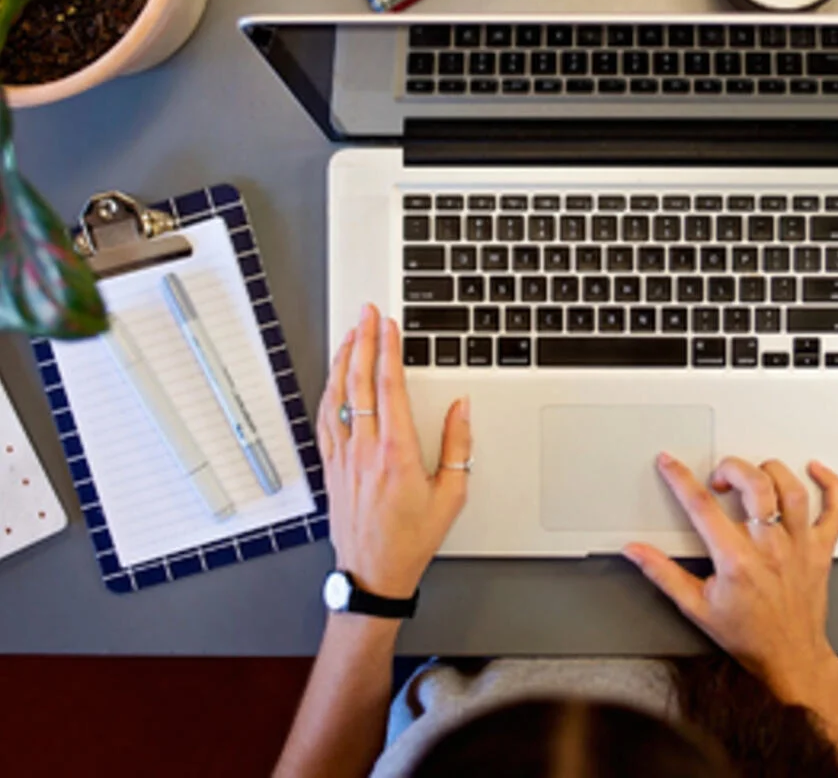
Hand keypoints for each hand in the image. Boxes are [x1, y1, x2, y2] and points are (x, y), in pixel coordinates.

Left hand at [316, 303, 470, 601]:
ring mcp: (343, 457)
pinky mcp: (331, 466)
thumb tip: (461, 407)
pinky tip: (334, 378)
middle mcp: (365, 450)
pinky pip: (326, 418)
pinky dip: (329, 390)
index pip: (390, 387)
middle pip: (359, 382)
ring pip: (337, 396)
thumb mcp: (452, 495)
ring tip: (350, 334)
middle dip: (363, 341)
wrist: (372, 574)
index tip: (390, 325)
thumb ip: (458, 445)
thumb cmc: (412, 539)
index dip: (388, 350)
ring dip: (343, 360)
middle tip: (367, 314)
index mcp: (397, 453)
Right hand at [623, 454, 837, 704]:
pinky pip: (835, 510)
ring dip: (770, 471)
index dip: (681, 479)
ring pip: (791, 489)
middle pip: (755, 485)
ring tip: (754, 476)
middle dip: (731, 468)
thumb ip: (663, 574)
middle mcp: (771, 548)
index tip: (670, 463)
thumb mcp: (696, 607)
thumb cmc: (748, 635)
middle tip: (718, 478)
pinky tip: (815, 471)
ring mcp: (799, 546)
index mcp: (736, 561)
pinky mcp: (821, 549)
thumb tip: (636, 552)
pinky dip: (830, 485)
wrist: (790, 658)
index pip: (702, 507)